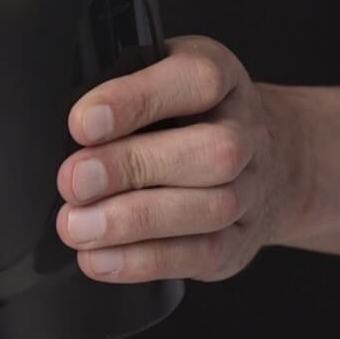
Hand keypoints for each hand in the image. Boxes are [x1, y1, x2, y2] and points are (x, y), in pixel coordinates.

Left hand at [55, 36, 306, 282]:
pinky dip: (144, 261)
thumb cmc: (190, 115)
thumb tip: (70, 126)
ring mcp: (250, 190)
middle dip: (134, 167)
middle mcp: (245, 132)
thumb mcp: (163, 80)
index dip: (137, 100)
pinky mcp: (239, 241)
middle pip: (211, 150)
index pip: (195, 80)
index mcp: (222, 77)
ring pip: (210, 208)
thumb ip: (124, 92)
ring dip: (134, 222)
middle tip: (74, 181)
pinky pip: (201, 255)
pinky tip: (100, 258)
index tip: (82, 122)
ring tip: (77, 226)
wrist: (270, 161)